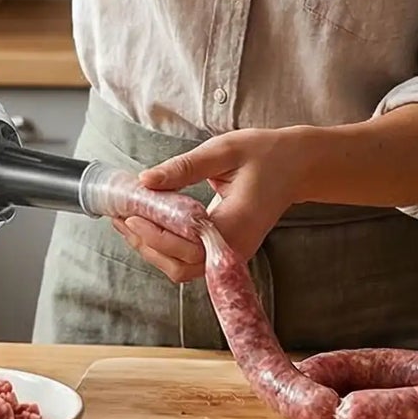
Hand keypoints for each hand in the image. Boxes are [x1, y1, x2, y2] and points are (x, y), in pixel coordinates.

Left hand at [111, 127, 315, 284]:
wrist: (298, 167)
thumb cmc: (264, 155)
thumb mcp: (223, 150)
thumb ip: (183, 167)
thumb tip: (144, 180)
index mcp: (237, 225)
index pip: (187, 245)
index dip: (153, 234)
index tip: (129, 213)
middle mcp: (234, 248)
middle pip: (180, 265)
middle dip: (145, 244)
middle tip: (119, 215)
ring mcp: (231, 255)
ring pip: (182, 268)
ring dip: (151, 248)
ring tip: (125, 219)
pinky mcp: (226, 251)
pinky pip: (189, 259)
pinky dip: (164, 246)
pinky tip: (147, 222)